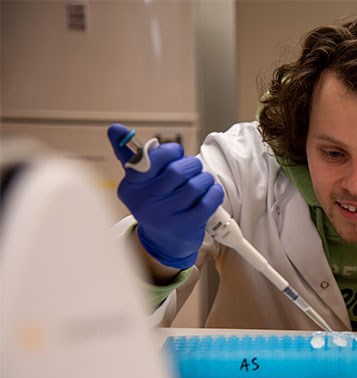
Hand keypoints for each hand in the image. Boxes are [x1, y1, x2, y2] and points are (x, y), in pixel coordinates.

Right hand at [107, 124, 223, 268]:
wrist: (164, 242)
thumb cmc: (155, 203)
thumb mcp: (139, 181)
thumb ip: (130, 154)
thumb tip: (115, 129)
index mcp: (131, 187)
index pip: (153, 157)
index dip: (171, 151)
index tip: (175, 155)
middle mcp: (145, 203)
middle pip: (178, 171)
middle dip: (191, 165)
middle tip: (192, 170)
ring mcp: (165, 217)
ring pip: (196, 185)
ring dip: (204, 179)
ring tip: (200, 183)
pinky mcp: (185, 227)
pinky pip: (208, 200)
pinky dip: (213, 192)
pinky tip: (209, 193)